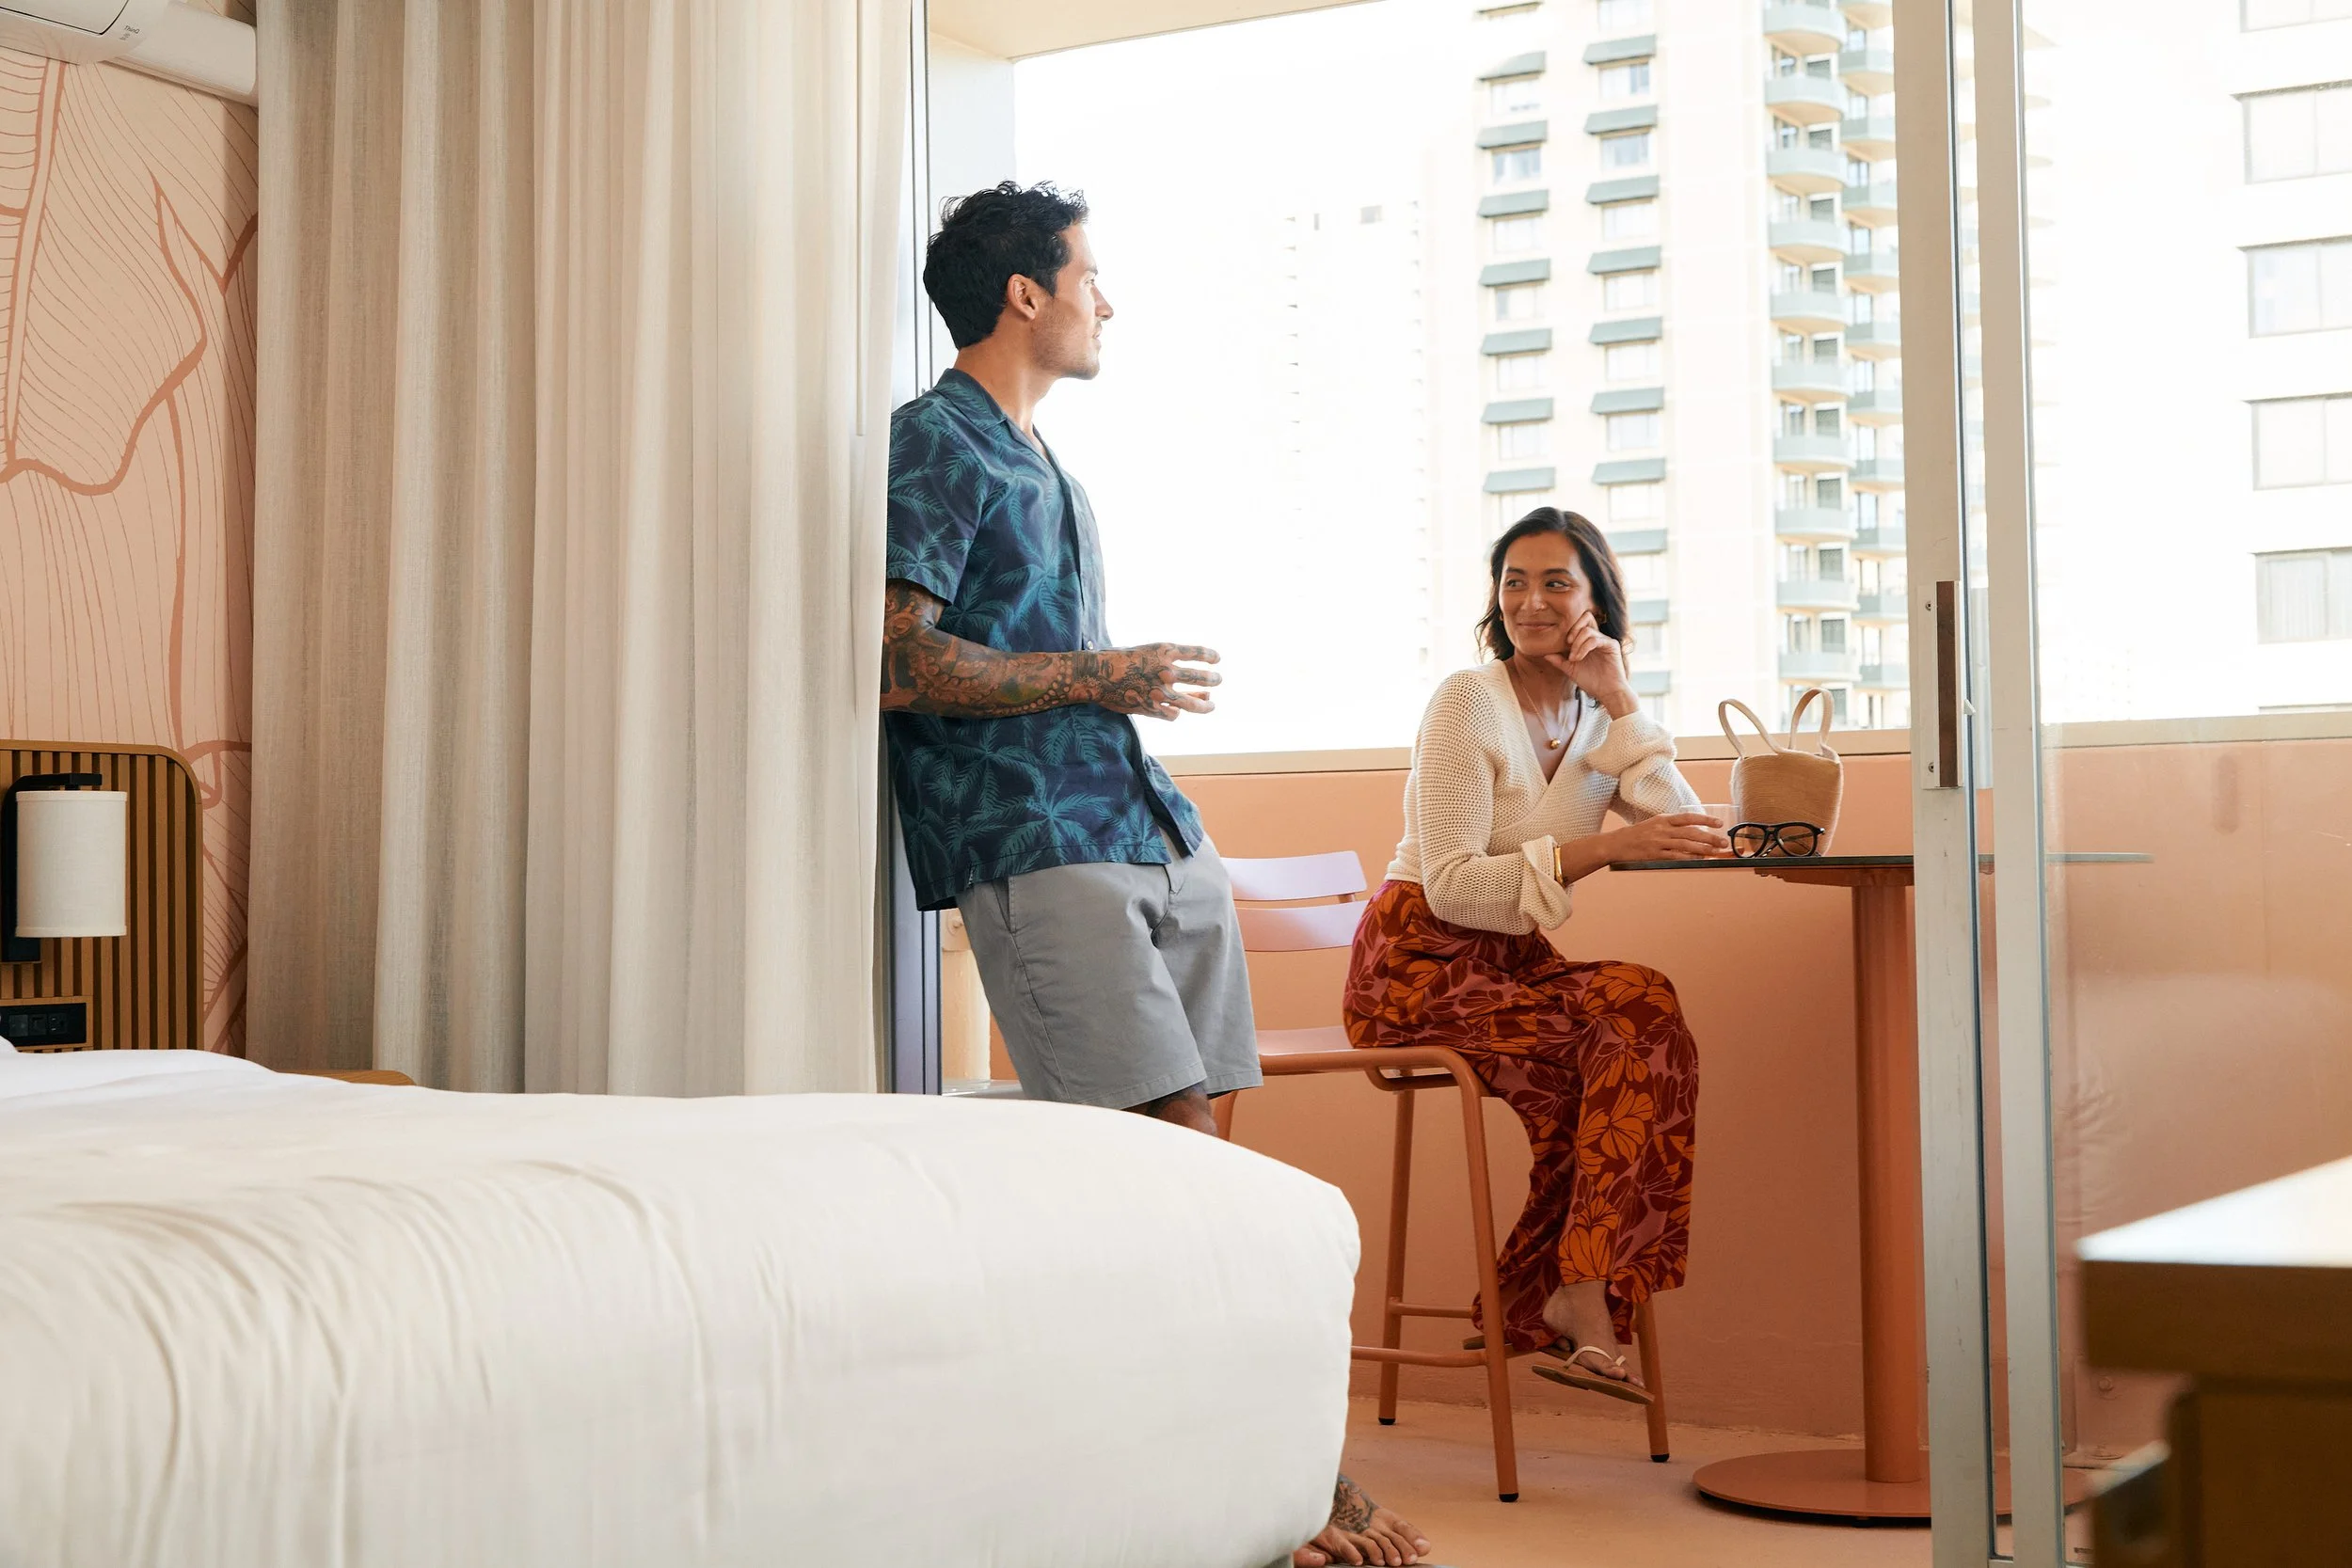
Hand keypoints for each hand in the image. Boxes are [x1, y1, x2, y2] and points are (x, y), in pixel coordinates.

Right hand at [1080, 642, 1220, 720]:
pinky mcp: (1152, 707)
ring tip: (1212, 704)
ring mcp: (1160, 690)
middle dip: (1212, 679)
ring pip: (1192, 702)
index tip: (1217, 658)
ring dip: (1205, 703)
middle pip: (1200, 677)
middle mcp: (1167, 670)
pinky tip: (1176, 712)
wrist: (1096, 674)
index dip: (1209, 656)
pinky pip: (1173, 715)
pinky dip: (1175, 713)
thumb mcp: (1142, 651)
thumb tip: (1177, 675)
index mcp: (1164, 650)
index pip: (1196, 653)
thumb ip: (1161, 660)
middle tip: (1218, 680)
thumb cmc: (1115, 659)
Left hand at [1544, 609, 1632, 713]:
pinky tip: (1579, 658)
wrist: (1607, 693)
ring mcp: (1605, 640)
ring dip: (1576, 644)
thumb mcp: (1571, 670)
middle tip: (1568, 644)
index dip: (1569, 629)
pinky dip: (1583, 647)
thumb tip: (1545, 653)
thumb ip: (1559, 661)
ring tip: (1573, 658)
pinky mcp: (1611, 645)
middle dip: (1573, 629)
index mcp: (1588, 640)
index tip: (1564, 644)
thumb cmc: (1591, 682)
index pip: (1580, 622)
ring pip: (1587, 629)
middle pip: (1586, 616)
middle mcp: (1598, 637)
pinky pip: (1595, 639)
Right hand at [1609, 812, 1732, 862]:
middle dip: (1710, 837)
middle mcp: (1662, 829)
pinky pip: (1676, 856)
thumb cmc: (1636, 834)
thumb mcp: (1653, 824)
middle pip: (1691, 832)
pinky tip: (1699, 859)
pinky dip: (1689, 857)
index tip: (1719, 823)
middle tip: (1723, 842)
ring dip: (1704, 848)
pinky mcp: (1655, 854)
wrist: (1616, 844)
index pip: (1688, 817)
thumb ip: (1671, 826)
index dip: (1705, 819)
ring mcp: (1659, 842)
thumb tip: (1692, 831)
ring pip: (1686, 844)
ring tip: (1716, 852)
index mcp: (1663, 819)